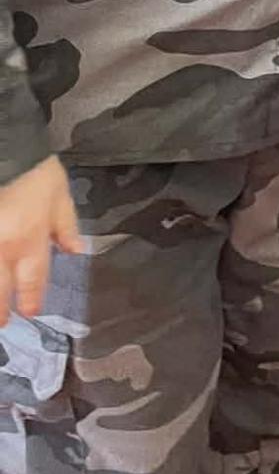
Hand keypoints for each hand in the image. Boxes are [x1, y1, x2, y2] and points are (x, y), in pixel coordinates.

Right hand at [0, 156, 82, 323]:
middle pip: (0, 291)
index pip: (33, 280)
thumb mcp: (60, 196)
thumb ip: (67, 227)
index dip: (32, 299)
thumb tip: (76, 252)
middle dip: (1, 310)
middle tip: (2, 323)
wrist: (5, 149)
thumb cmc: (34, 171)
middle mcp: (3, 248)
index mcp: (30, 240)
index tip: (31, 312)